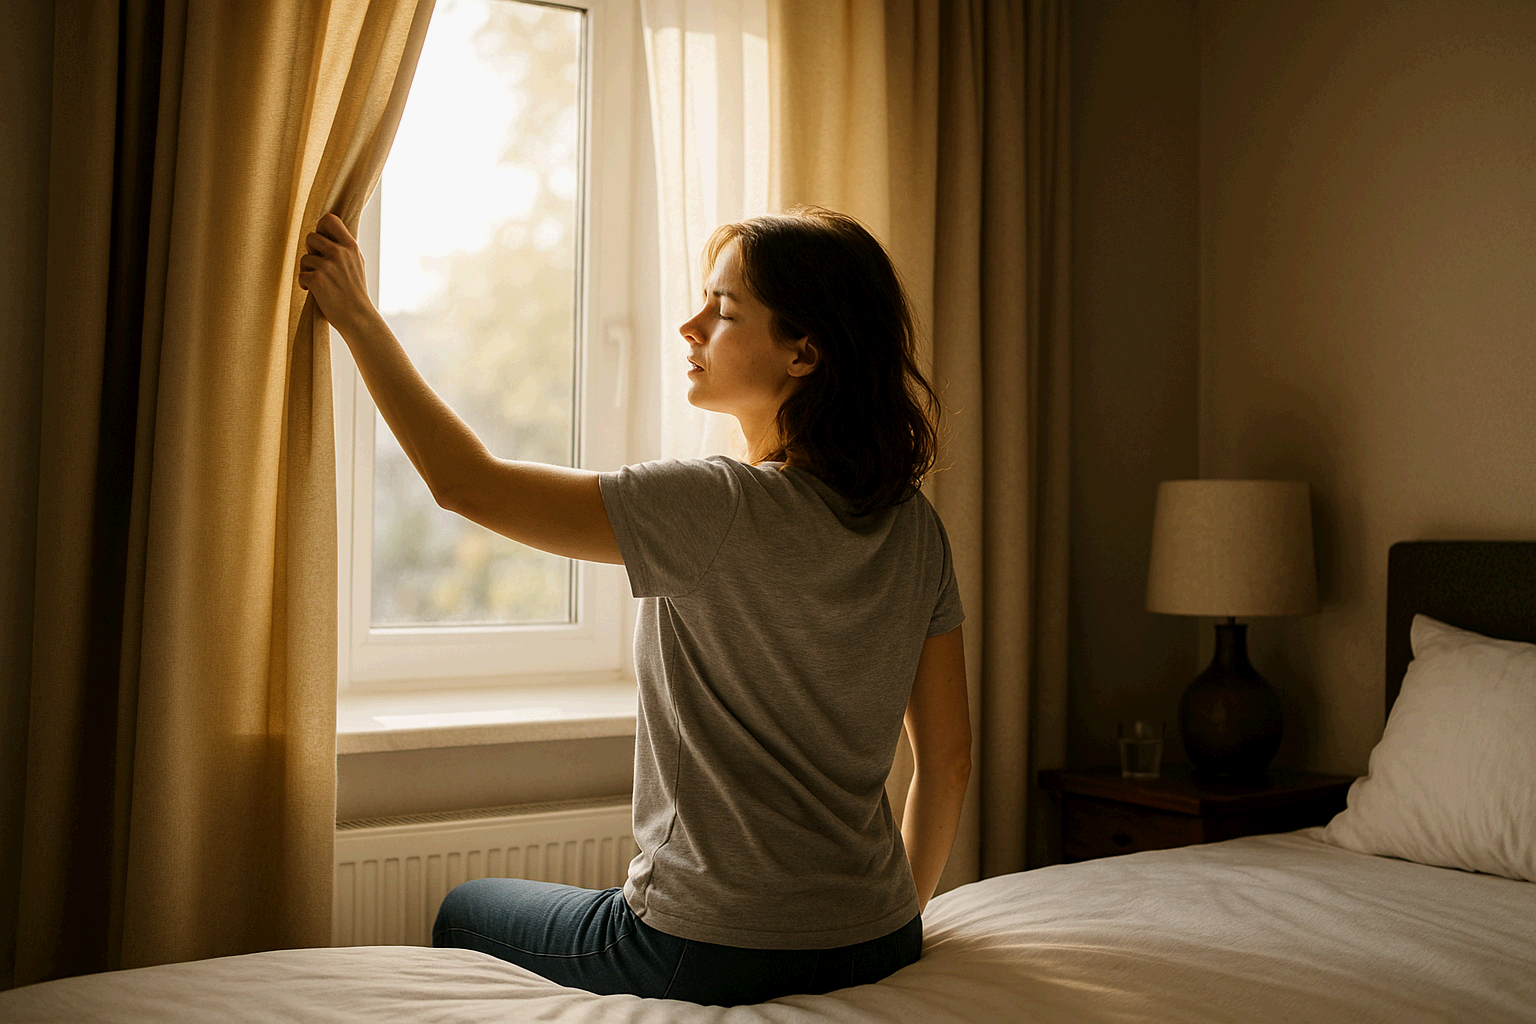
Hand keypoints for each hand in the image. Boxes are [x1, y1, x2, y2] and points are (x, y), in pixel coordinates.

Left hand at [298, 212, 375, 334]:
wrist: (358, 317)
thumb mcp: (357, 264)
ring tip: (320, 282)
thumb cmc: (356, 292)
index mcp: (350, 246)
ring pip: (304, 258)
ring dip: (307, 270)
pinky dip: (305, 284)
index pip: (329, 219)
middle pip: (311, 237)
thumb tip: (326, 234)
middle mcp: (339, 252)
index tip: (323, 240)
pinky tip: (316, 292)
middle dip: (311, 251)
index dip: (320, 227)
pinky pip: (301, 275)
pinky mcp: (317, 280)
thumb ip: (344, 248)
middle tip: (319, 265)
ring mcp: (327, 266)